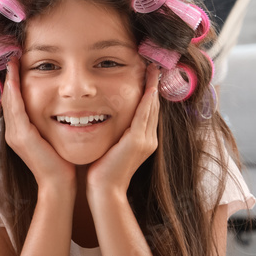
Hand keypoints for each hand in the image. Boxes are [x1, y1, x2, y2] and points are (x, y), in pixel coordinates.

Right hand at [1, 58, 75, 194]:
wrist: (59, 185)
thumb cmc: (61, 163)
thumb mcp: (53, 138)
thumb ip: (50, 124)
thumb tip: (60, 109)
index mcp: (20, 132)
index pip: (14, 102)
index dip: (14, 83)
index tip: (17, 65)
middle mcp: (13, 132)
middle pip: (8, 99)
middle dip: (10, 77)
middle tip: (11, 57)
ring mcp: (15, 135)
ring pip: (9, 101)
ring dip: (10, 80)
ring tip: (12, 62)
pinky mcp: (21, 137)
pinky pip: (15, 108)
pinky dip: (14, 92)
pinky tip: (15, 78)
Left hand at [86, 63, 159, 198]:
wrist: (105, 190)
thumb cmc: (102, 170)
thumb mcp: (111, 146)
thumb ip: (114, 132)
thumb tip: (104, 117)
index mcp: (144, 140)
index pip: (148, 110)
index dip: (150, 92)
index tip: (148, 74)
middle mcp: (149, 139)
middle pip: (153, 106)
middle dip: (153, 85)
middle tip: (153, 66)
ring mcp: (145, 140)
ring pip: (151, 107)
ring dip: (152, 87)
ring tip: (152, 69)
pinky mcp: (137, 141)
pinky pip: (144, 115)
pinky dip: (146, 99)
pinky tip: (148, 87)